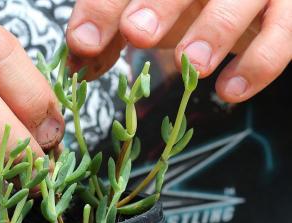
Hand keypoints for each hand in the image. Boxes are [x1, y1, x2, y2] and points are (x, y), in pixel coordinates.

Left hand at [66, 0, 290, 102]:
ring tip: (192, 66)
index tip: (82, 42)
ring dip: (216, 30)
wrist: (248, 1)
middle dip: (161, 4)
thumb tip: (76, 62)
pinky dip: (259, 63)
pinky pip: (284, 33)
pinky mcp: (289, 10)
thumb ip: (109, 34)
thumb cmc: (185, 6)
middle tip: (138, 33)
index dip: (103, 7)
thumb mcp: (144, 15)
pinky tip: (229, 91)